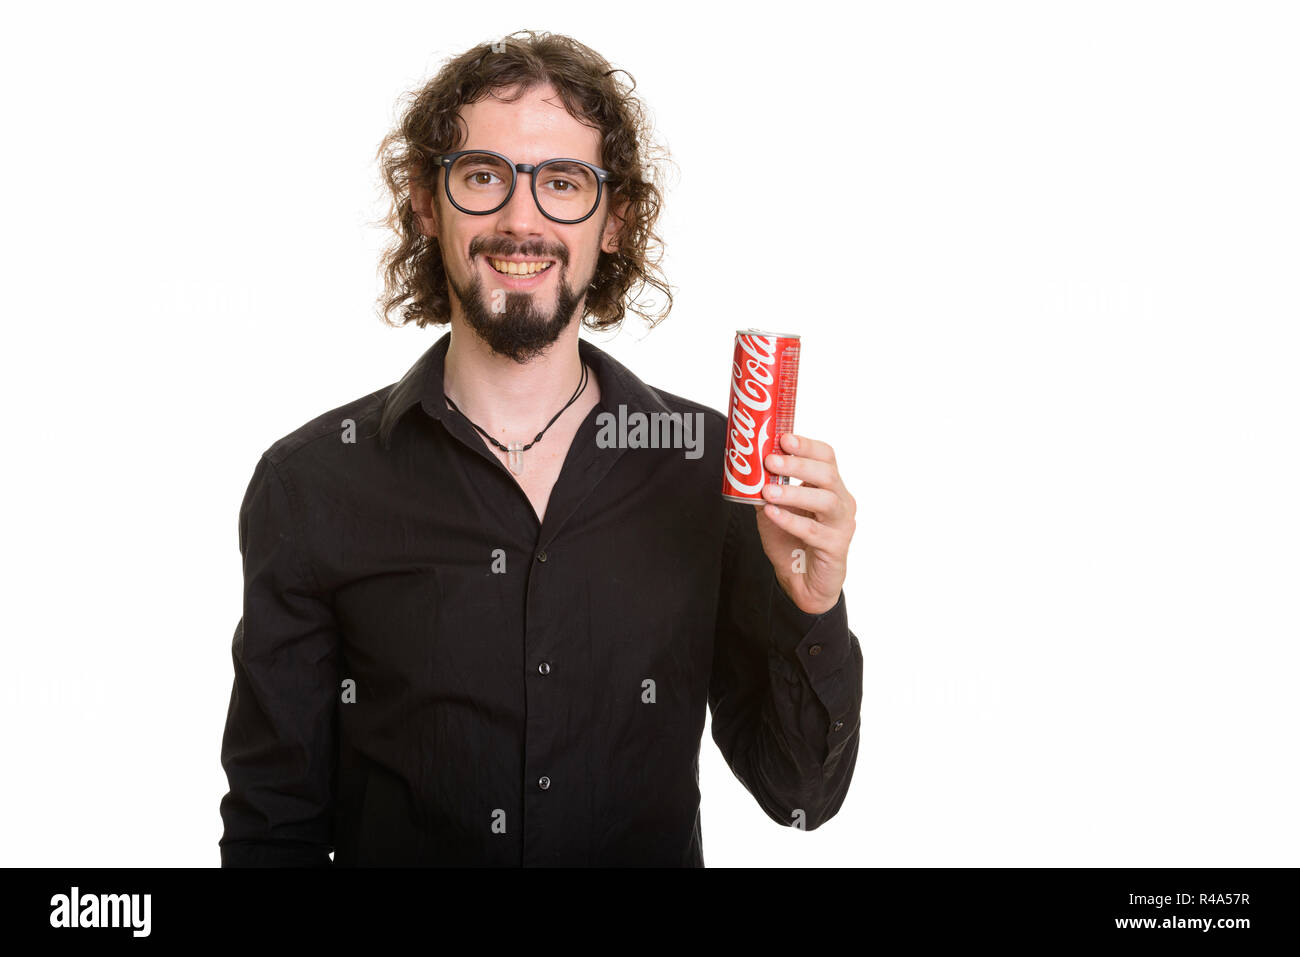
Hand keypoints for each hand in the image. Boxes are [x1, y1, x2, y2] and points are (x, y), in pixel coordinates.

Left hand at [754, 433, 856, 615]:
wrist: (803, 582)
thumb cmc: (793, 542)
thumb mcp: (776, 509)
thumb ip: (767, 489)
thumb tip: (746, 467)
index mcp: (830, 487)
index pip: (826, 457)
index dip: (806, 445)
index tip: (783, 439)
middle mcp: (841, 502)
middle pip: (827, 474)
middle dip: (798, 464)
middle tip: (771, 460)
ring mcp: (841, 524)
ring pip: (825, 500)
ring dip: (794, 492)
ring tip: (769, 490)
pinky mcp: (835, 547)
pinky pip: (814, 530)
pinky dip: (790, 519)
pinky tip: (773, 513)